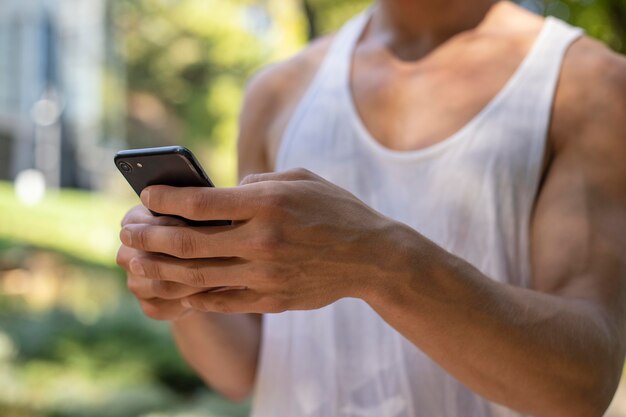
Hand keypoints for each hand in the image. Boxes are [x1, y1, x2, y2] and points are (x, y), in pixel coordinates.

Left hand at [119, 169, 401, 313]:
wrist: (372, 256)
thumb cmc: (335, 210)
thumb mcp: (300, 178)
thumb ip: (257, 183)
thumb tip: (220, 193)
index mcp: (268, 204)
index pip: (200, 203)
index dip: (165, 199)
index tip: (146, 196)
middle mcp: (262, 241)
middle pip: (188, 243)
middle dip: (149, 236)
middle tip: (127, 230)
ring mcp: (266, 275)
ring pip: (197, 277)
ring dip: (159, 268)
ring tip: (137, 261)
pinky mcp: (271, 299)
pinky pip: (220, 301)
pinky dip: (193, 293)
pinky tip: (177, 285)